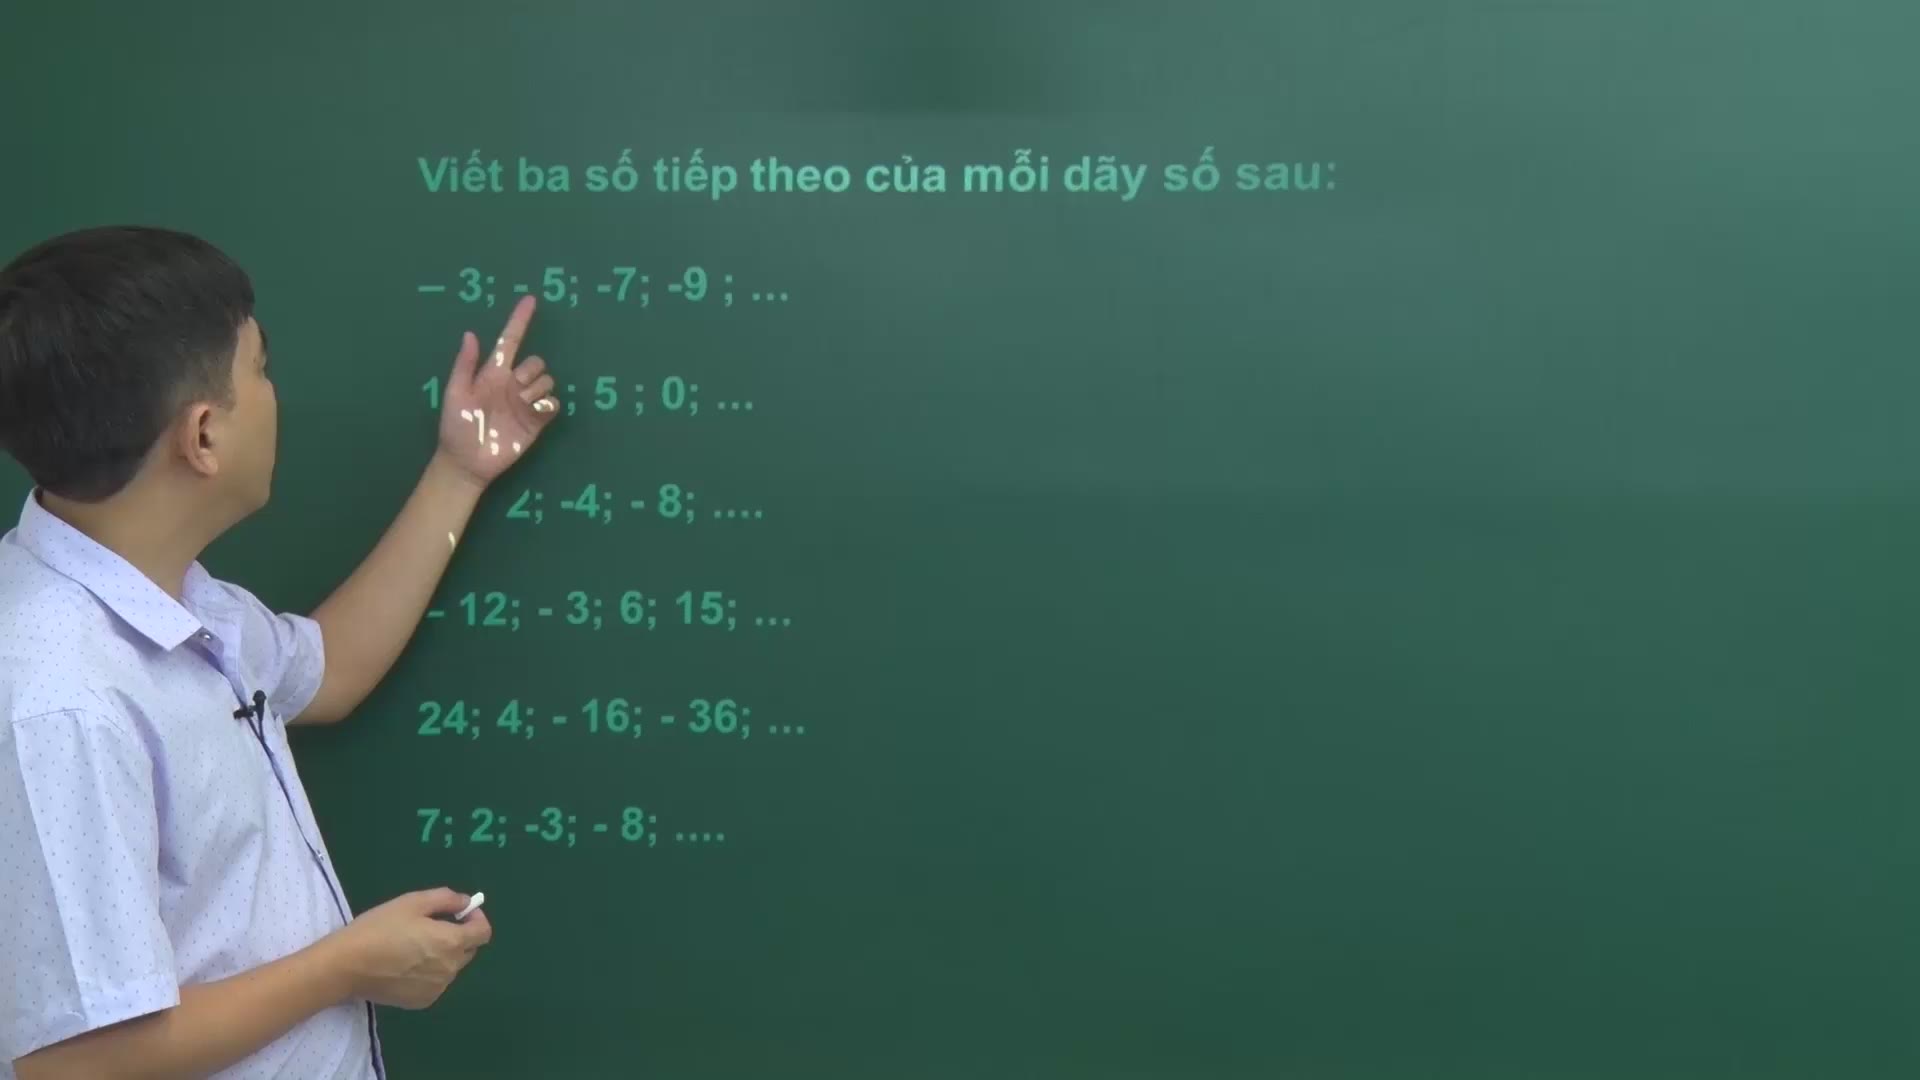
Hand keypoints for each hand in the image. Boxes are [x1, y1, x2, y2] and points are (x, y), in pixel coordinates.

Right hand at [330, 887, 493, 1008]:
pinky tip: (406, 966)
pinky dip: (429, 973)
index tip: (460, 912)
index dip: (476, 918)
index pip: (484, 933)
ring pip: (451, 967)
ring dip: (443, 955)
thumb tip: (466, 902)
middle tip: (432, 926)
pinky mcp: (422, 1001)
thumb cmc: (379, 928)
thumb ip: (446, 899)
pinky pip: (436, 983)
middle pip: (469, 950)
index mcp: (452, 943)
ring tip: (414, 946)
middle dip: (459, 935)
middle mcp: (450, 969)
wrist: (347, 966)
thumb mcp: (412, 902)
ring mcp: (437, 988)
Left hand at [435, 294, 559, 484]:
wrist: (466, 462)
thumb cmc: (456, 426)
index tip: (530, 299)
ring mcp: (525, 402)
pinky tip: (535, 412)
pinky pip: (553, 403)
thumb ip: (464, 365)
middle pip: (535, 362)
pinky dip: (548, 404)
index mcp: (492, 373)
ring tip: (521, 406)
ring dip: (537, 389)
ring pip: (546, 380)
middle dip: (530, 370)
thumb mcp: (454, 393)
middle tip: (514, 390)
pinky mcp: (537, 421)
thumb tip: (470, 333)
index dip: (519, 320)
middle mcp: (512, 384)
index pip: (509, 341)